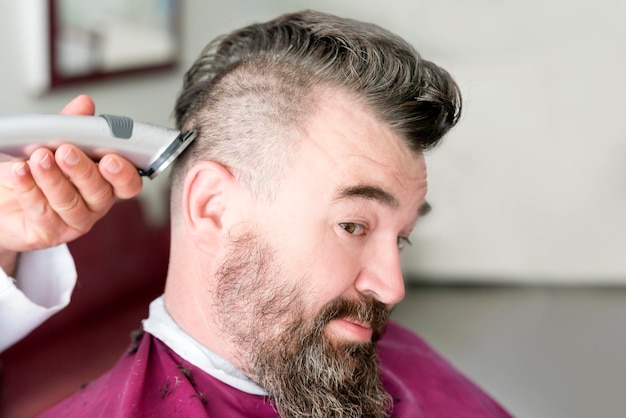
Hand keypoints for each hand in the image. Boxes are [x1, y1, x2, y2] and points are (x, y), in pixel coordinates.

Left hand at [0, 95, 142, 274]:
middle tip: (66, 151)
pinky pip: (42, 213)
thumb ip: (71, 125)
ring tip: (39, 158)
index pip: (128, 184)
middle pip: (100, 193)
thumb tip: (85, 105)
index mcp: (105, 181)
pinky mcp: (48, 233)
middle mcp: (95, 203)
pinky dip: (30, 189)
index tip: (111, 159)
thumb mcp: (51, 142)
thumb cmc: (34, 169)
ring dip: (53, 178)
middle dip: (83, 170)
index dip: (124, 174)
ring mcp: (74, 221)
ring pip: (70, 203)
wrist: (2, 195)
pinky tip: (21, 172)